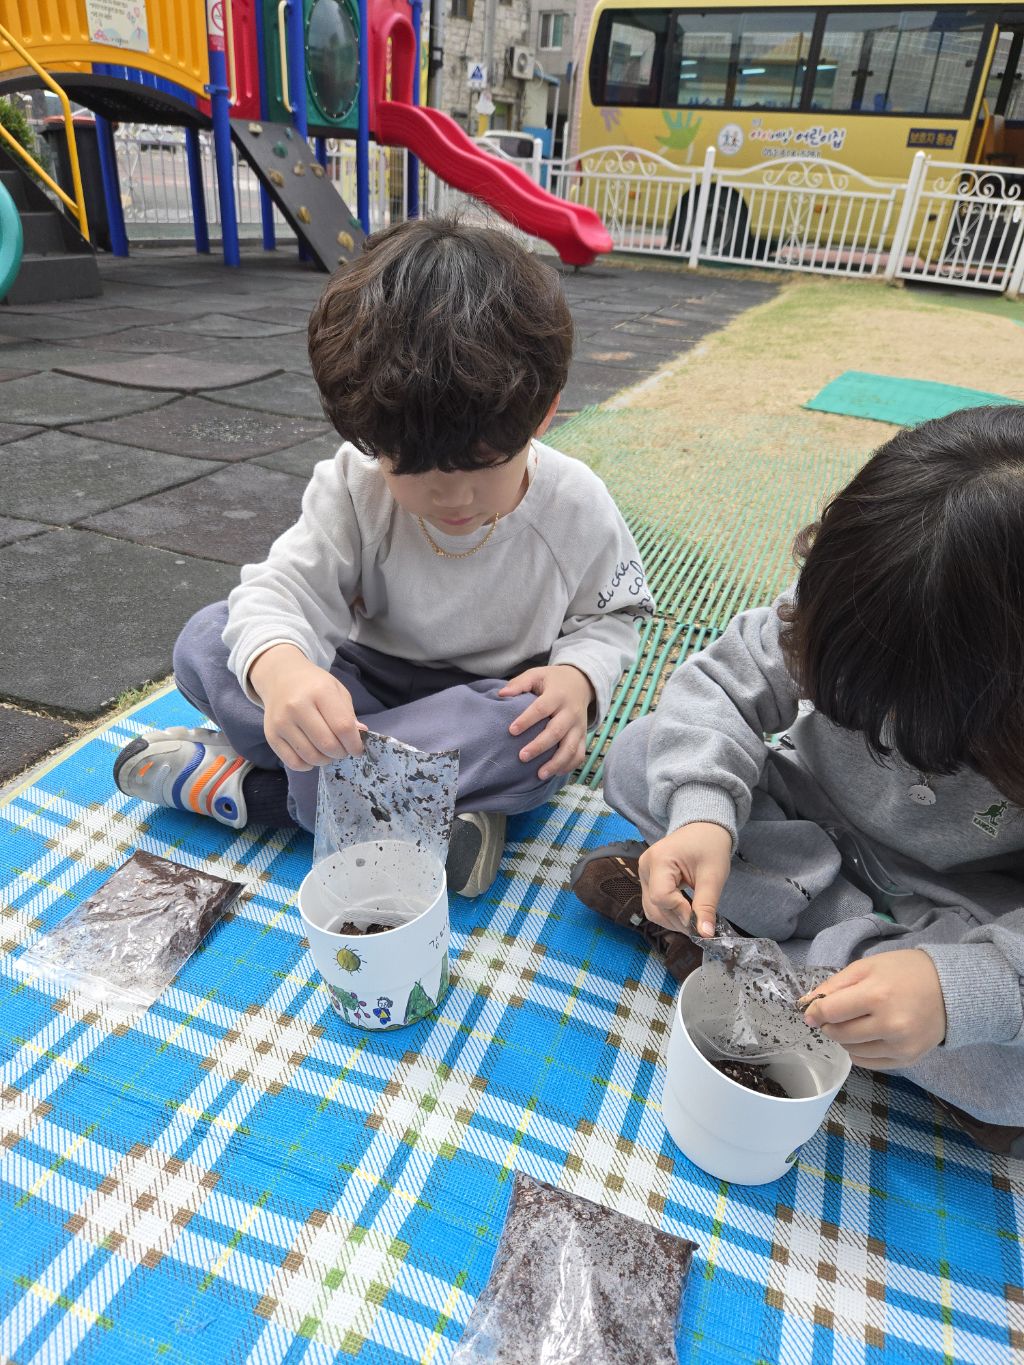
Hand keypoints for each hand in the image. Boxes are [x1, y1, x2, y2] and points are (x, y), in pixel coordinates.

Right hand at [249, 643, 364, 770]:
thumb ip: (348, 714)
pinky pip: (293, 762)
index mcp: (320, 692)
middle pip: (327, 744)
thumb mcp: (337, 690)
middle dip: (341, 753)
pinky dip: (308, 765)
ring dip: (325, 760)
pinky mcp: (271, 735)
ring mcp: (282, 722)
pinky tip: (312, 756)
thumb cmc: (314, 685)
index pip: (342, 726)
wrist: (280, 677)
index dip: (354, 743)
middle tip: (342, 749)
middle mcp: (297, 706)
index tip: (357, 749)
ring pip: (311, 757)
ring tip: (328, 751)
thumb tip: (360, 734)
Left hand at [499, 665, 594, 779]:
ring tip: (540, 775)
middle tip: (522, 757)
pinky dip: (569, 766)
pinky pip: (579, 754)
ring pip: (570, 748)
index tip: (511, 731)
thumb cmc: (552, 680)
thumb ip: (519, 683)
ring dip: (556, 763)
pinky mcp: (583, 736)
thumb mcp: (537, 674)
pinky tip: (555, 773)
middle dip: (539, 746)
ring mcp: (579, 726)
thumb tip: (501, 694)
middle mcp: (570, 712)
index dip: (527, 720)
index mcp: (557, 695)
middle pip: (556, 732)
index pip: (542, 708)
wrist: (581, 682)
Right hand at [638, 823, 731, 935]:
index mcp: (659, 860)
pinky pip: (654, 903)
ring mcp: (644, 873)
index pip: (662, 897)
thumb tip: (705, 934)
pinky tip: (685, 912)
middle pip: (654, 906)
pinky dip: (669, 912)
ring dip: (672, 920)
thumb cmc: (710, 846)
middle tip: (699, 925)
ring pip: (651, 909)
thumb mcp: (713, 876)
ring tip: (694, 919)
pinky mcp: (648, 879)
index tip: (700, 919)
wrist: (703, 828)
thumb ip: (706, 906)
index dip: (680, 912)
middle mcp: (645, 867)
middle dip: (677, 920)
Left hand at [801, 950, 946, 1069]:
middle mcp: (889, 1025)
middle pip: (839, 1034)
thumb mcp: (867, 967)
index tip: (811, 1011)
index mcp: (877, 995)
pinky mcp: (908, 1059)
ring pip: (852, 1050)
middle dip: (829, 1025)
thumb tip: (806, 1003)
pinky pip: (869, 1063)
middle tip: (835, 1015)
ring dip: (844, 1038)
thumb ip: (835, 984)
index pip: (831, 1012)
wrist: (950, 989)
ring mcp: (900, 1046)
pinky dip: (859, 1051)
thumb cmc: (905, 972)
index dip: (815, 1012)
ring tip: (855, 1022)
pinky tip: (866, 1036)